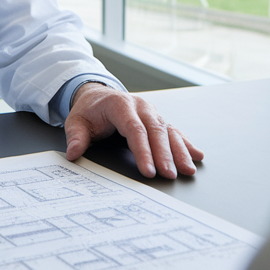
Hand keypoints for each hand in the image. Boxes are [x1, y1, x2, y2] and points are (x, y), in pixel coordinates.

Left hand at [63, 83, 203, 178]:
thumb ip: (75, 137)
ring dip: (179, 151)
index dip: (143, 151)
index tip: (148, 171)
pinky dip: (186, 144)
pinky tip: (196, 156)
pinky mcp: (157, 119)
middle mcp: (140, 106)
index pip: (134, 129)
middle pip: (155, 130)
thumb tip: (73, 153)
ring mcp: (151, 112)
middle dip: (164, 154)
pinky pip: (174, 131)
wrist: (98, 96)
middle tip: (170, 174)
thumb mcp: (76, 122)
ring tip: (188, 169)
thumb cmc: (88, 111)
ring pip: (168, 131)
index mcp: (120, 105)